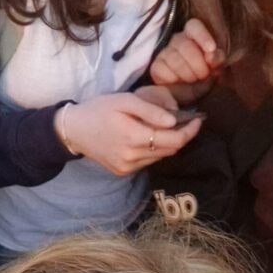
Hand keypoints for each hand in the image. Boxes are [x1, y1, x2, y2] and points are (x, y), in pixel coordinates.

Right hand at [60, 91, 202, 176]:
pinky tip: (147, 138)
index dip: (190, 131)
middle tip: (187, 121)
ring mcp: (127, 167)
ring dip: (167, 143)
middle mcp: (132, 157)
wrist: (73, 130)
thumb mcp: (124, 101)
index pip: (174, 140)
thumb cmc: (99, 109)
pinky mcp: (123, 171)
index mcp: (134, 138)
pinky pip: (147, 161)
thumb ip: (150, 110)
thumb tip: (174, 120)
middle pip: (170, 150)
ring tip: (166, 128)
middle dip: (182, 136)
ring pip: (160, 157)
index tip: (198, 119)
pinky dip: (153, 150)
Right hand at [149, 18, 223, 102]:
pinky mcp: (155, 66)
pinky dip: (173, 79)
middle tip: (204, 76)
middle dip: (198, 64)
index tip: (211, 49)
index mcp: (193, 35)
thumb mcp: (215, 68)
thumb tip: (211, 54)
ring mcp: (164, 52)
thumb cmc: (203, 77)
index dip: (203, 36)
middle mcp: (177, 40)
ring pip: (174, 59)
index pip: (194, 26)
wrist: (188, 95)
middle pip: (185, 45)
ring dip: (187, 74)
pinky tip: (178, 82)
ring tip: (192, 80)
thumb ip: (216, 59)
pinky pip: (163, 69)